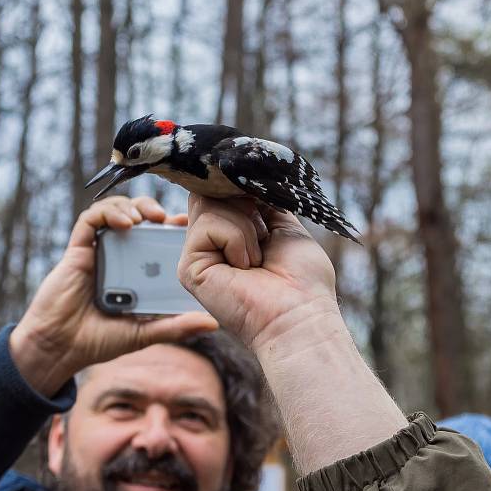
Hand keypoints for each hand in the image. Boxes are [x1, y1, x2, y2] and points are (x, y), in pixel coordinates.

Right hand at [10, 196, 217, 396]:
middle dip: (154, 209)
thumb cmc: (99, 341)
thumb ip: (175, 326)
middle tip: (169, 217)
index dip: (173, 227)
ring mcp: (98, 250)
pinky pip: (91, 219)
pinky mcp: (77, 248)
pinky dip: (109, 213)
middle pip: (139, 218)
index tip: (189, 225)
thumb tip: (213, 323)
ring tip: (148, 217)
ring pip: (116, 211)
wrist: (60, 348)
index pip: (157, 239)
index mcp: (136, 271)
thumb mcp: (144, 333)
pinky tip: (125, 223)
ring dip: (133, 206)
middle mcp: (119, 256)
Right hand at [178, 195, 340, 350]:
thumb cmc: (302, 280)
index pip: (219, 190)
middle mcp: (209, 243)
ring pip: (209, 204)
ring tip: (257, 260)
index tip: (262, 202)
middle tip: (264, 238)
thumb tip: (235, 175)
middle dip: (245, 205)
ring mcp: (197, 255)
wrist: (301, 315)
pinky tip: (246, 267)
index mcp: (229, 234)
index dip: (239, 187)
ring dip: (246, 229)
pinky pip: (208, 225)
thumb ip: (258, 200)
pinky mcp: (188, 268)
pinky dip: (237, 240)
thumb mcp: (284, 225)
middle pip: (210, 192)